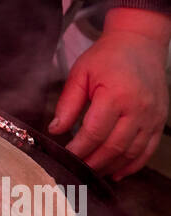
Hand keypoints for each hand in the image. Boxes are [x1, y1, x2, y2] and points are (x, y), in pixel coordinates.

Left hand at [49, 9, 169, 179]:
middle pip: (114, 147)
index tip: (65, 155)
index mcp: (116, 94)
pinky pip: (147, 151)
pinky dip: (132, 165)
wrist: (140, 43)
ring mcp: (153, 117)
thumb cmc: (108, 56)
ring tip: (92, 172)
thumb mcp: (81, 73)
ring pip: (131, 153)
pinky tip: (117, 172)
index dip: (79, 149)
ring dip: (111, 167)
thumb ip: (68, 103)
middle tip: (76, 169)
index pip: (94, 132)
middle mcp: (139, 108)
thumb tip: (55, 130)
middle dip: (92, 162)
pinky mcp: (160, 121)